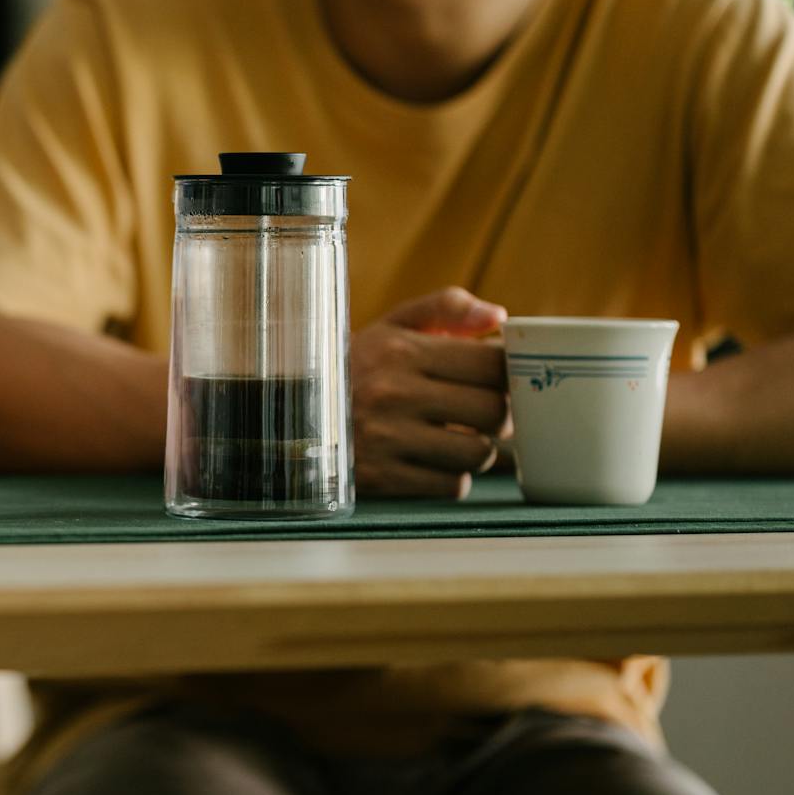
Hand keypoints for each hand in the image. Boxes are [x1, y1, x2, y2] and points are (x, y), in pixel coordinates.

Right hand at [351, 287, 510, 498]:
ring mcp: (386, 439)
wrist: (285, 417)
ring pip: (477, 453)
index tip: (499, 379)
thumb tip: (499, 316)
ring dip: (476, 450)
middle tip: (484, 414)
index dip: (508, 373)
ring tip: (456, 439)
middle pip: (493, 411)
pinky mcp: (381, 479)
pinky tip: (430, 461)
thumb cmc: (353, 368)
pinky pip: (450, 485)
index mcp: (400, 351)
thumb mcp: (388, 327)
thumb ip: (444, 309)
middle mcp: (393, 394)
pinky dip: (450, 477)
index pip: (492, 364)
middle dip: (498, 415)